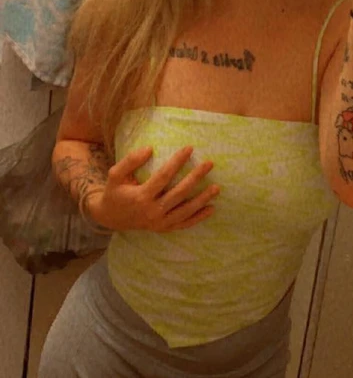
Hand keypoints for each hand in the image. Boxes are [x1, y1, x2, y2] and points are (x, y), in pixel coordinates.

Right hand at [86, 145, 219, 232]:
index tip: (190, 148)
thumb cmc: (115, 192)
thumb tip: (149, 148)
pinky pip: (184, 224)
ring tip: (217, 187)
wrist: (111, 218)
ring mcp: (159, 223)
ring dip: (202, 199)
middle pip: (178, 193)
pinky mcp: (164, 228)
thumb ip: (130, 161)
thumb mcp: (116, 174)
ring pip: (185, 211)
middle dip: (195, 178)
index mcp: (141, 197)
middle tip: (209, 164)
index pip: (163, 177)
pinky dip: (198, 218)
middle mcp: (152, 212)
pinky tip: (211, 208)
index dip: (177, 162)